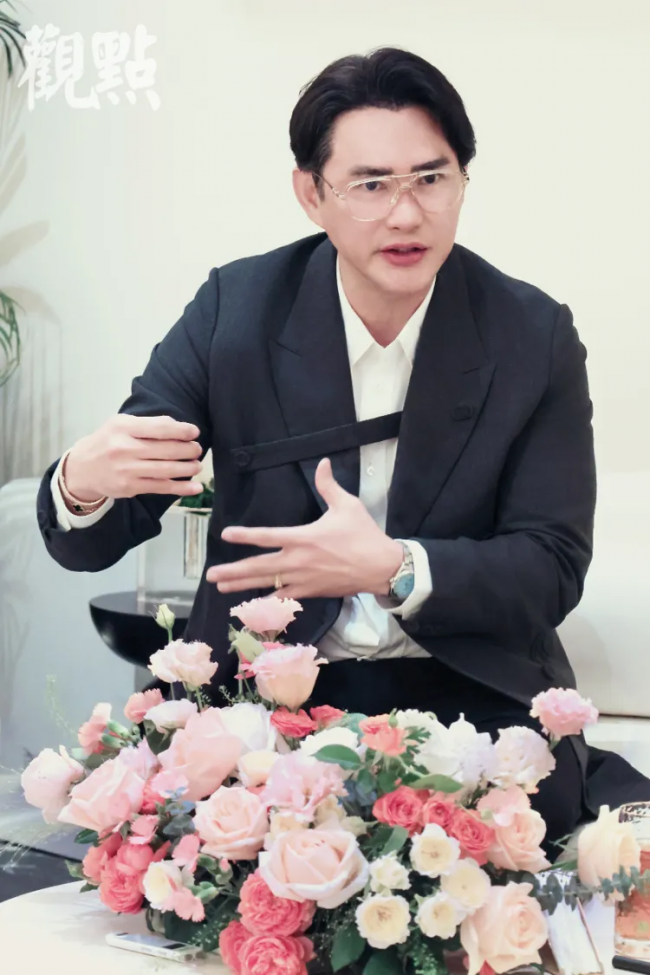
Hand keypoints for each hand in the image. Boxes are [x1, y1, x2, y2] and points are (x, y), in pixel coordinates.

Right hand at [63, 415, 204, 500]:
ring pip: (166, 470)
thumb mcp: (120, 424)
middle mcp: (124, 448)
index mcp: (123, 428)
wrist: (82, 469)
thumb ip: (147, 424)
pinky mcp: (130, 487)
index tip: (194, 432)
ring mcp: (127, 470)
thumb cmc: (107, 442)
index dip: (182, 430)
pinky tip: (196, 488)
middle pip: (166, 450)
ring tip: (197, 465)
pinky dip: (181, 488)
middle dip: (188, 450)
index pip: (160, 428)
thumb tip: (179, 426)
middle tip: (197, 449)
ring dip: (188, 468)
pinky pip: (161, 488)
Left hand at [207, 457, 403, 598]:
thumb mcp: (347, 506)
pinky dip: (267, 601)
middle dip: (233, 571)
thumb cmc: (364, 535)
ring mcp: (303, 579)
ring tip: (221, 588)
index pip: (267, 536)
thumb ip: (329, 485)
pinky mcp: (311, 591)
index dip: (245, 535)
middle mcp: (298, 561)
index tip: (226, 535)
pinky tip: (251, 605)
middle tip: (211, 575)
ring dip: (242, 586)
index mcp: (303, 538)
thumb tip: (323, 462)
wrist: (381, 567)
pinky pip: (284, 598)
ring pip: (266, 584)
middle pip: (259, 567)